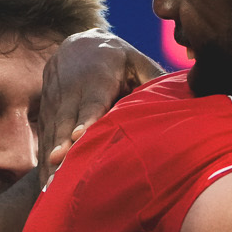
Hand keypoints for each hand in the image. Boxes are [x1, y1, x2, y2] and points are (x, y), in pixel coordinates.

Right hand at [38, 31, 165, 181]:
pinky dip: (44, 164)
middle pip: (66, 120)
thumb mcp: (138, 63)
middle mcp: (71, 87)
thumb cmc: (119, 60)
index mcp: (98, 74)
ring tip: (52, 187)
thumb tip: (188, 100)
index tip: (80, 135)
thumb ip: (155, 82)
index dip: (86, 117)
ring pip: (52, 132)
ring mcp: (54, 100)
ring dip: (51, 161)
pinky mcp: (45, 113)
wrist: (77, 44)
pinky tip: (47, 187)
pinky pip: (43, 139)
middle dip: (63, 147)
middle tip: (62, 173)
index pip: (92, 99)